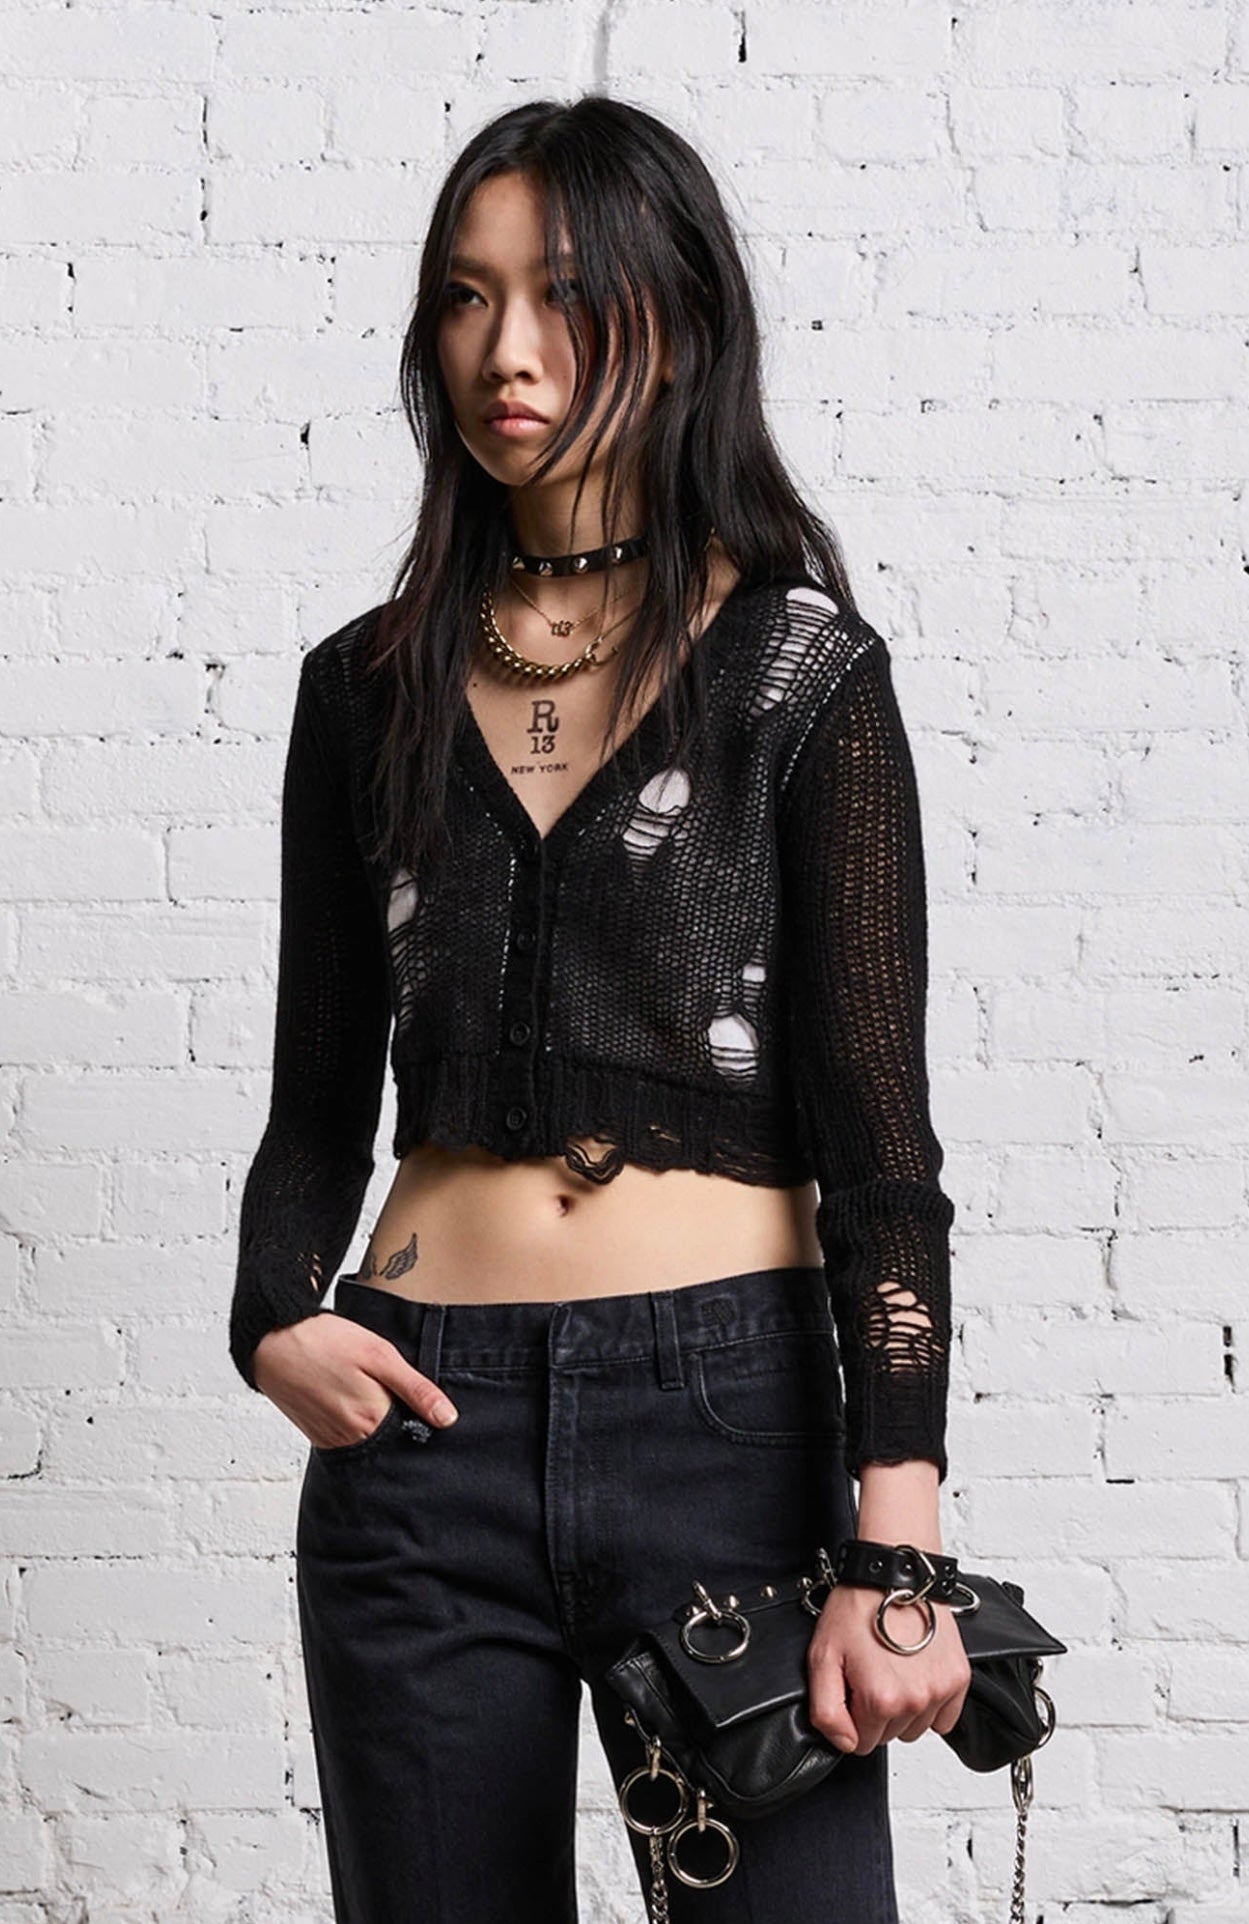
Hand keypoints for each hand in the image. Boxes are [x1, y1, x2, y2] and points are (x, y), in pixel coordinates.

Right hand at [253, 1312, 459, 1449]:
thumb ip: (416, 1389)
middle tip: (394, 1394)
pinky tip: (352, 1400)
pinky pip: (346, 1440)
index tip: (425, 1407)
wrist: (272, 1340)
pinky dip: (356, 1426)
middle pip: (391, 1443)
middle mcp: (351, 1438)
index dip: (423, 1421)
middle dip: (401, 1426)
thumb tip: (447, 1419)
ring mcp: (331, 1440)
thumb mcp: (380, 1355)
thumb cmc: (325, 1341)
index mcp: (373, 1419)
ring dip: (377, 1425)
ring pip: (368, 1442)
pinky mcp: (317, 1436)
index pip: (413, 1436)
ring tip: (370, 1393)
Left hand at [806, 1578, 971, 1756]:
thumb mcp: (822, 1656)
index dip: (852, 1714)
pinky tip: (916, 1674)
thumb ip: (825, 1711)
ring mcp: (940, 1691)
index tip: (853, 1684)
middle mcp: (914, 1701)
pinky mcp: (958, 1679)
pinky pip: (945, 1719)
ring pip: (916, 1728)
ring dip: (904, 1708)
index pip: (860, 1742)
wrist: (895, 1575)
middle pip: (889, 1735)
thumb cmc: (859, 1608)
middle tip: (871, 1671)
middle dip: (876, 1711)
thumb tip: (845, 1744)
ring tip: (894, 1668)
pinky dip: (931, 1704)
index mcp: (879, 1700)